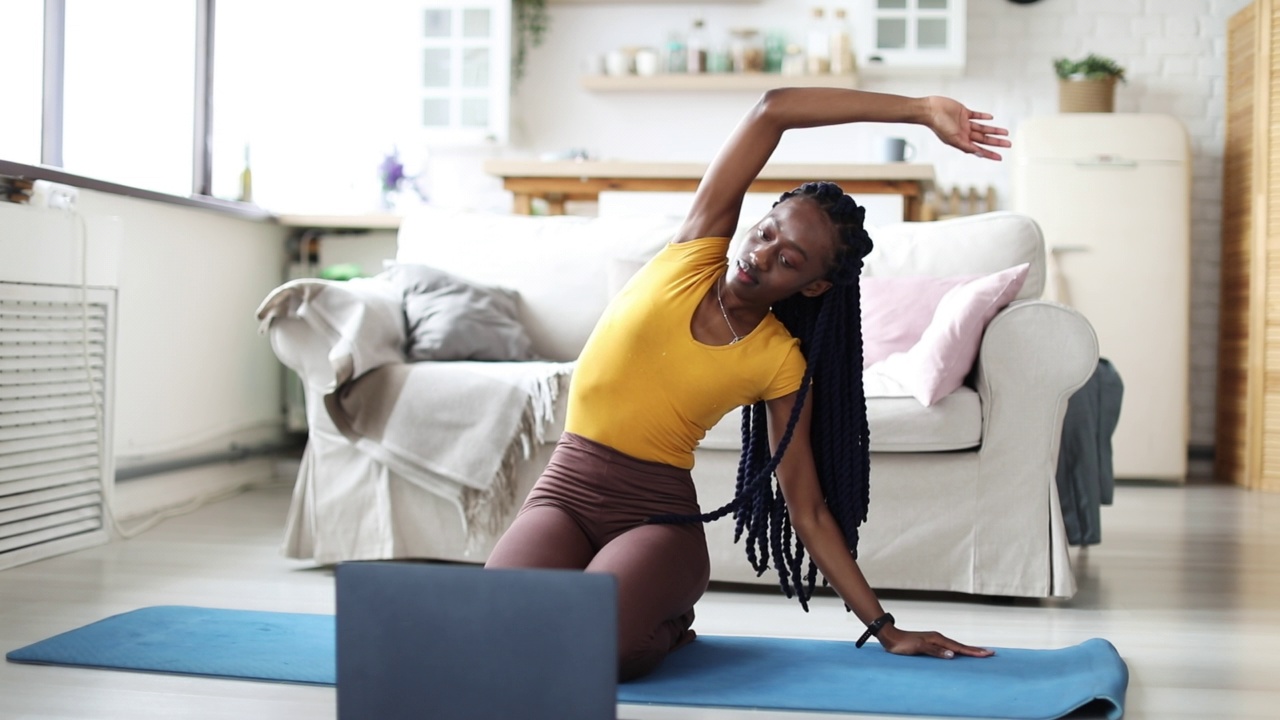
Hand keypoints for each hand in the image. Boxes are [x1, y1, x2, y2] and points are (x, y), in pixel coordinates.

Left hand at [876, 623, 994, 658]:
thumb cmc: (903, 644)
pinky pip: (949, 647)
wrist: (890, 637)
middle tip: (991, 653)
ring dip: (968, 650)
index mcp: (938, 639)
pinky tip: (959, 652)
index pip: (960, 647)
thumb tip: (953, 655)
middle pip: (961, 645)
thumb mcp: (919, 648)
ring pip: (956, 646)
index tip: (987, 653)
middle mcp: (939, 638)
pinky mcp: (931, 643)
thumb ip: (936, 651)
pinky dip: (958, 650)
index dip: (973, 652)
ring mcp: (935, 640)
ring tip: (979, 653)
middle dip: (975, 650)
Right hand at [922, 96, 1010, 160]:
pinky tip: (991, 118)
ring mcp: (964, 123)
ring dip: (994, 130)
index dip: (990, 154)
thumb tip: (980, 154)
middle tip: (1009, 144)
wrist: (930, 110)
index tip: (1000, 158)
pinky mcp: (964, 112)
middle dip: (996, 142)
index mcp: (961, 141)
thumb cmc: (939, 126)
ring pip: (983, 128)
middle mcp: (964, 133)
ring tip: (1006, 132)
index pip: (979, 149)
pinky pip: (976, 116)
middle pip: (984, 139)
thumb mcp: (953, 139)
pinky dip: (983, 117)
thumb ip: (966, 146)